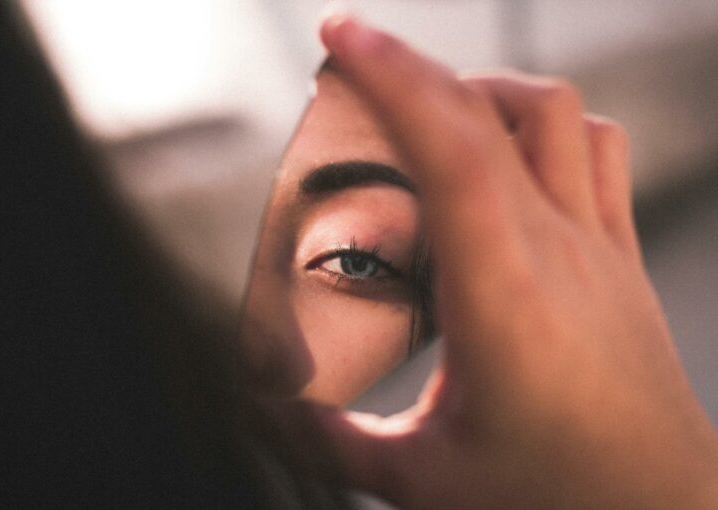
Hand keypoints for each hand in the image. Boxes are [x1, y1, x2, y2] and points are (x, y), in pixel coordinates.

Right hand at [284, 17, 717, 509]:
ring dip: (486, 89)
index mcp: (503, 298)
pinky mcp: (618, 258)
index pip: (450, 149)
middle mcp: (558, 253)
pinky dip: (546, 125)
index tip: (341, 38)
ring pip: (558, 115)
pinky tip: (510, 153)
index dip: (393, 76)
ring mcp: (598, 248)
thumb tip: (271, 413)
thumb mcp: (424, 477)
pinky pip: (597, 153)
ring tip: (431, 106)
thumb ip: (333, 439)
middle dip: (412, 67)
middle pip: (492, 113)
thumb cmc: (558, 498)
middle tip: (353, 68)